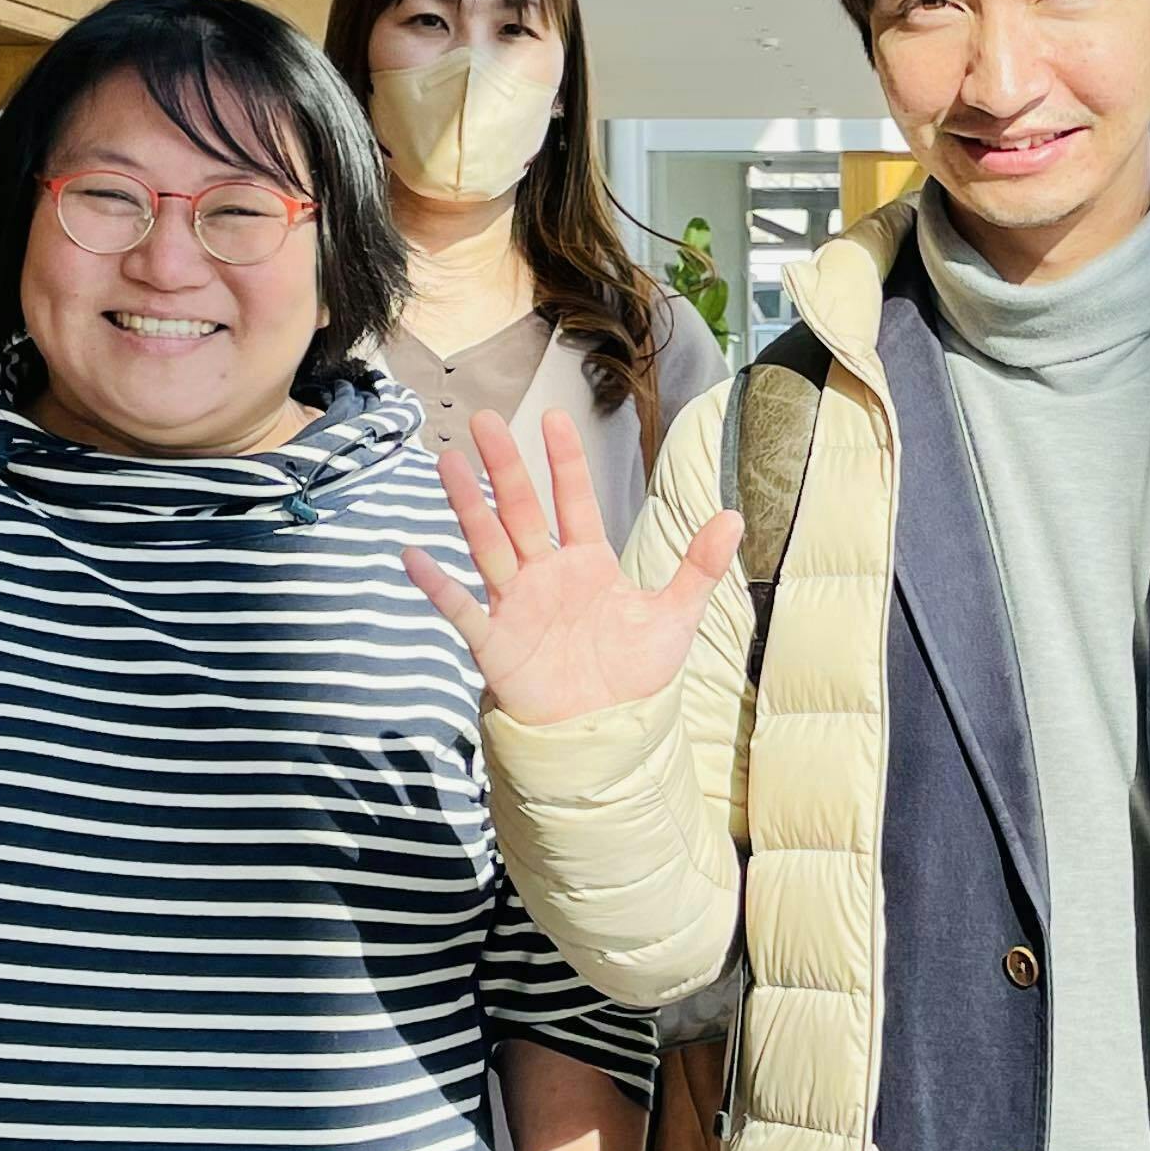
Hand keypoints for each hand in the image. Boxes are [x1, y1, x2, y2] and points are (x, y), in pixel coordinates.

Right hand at [406, 411, 744, 727]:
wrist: (607, 732)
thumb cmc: (633, 674)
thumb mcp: (674, 616)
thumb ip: (699, 567)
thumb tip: (735, 517)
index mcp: (586, 562)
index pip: (574, 500)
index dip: (564, 461)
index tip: (553, 418)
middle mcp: (545, 575)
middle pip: (521, 510)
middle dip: (505, 466)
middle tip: (484, 420)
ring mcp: (516, 605)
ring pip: (488, 545)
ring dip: (468, 506)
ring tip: (447, 463)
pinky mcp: (496, 644)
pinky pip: (463, 610)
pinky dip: (438, 587)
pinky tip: (414, 557)